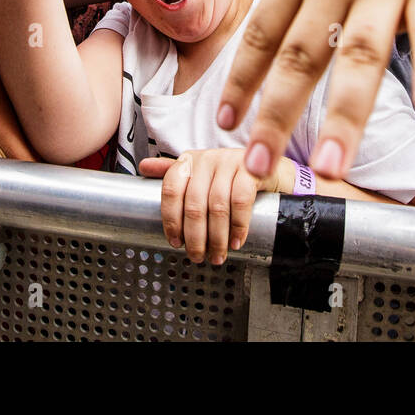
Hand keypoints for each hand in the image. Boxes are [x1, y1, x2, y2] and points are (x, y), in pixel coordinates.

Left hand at [140, 149, 284, 263]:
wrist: (271, 168)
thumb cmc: (231, 177)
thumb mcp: (202, 175)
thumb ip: (175, 174)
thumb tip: (143, 167)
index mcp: (190, 160)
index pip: (171, 189)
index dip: (171, 219)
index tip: (175, 242)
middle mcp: (207, 158)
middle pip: (193, 204)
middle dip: (195, 237)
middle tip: (198, 257)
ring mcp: (230, 162)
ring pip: (216, 206)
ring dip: (217, 237)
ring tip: (218, 255)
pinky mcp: (252, 170)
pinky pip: (240, 201)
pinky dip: (238, 225)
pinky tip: (236, 240)